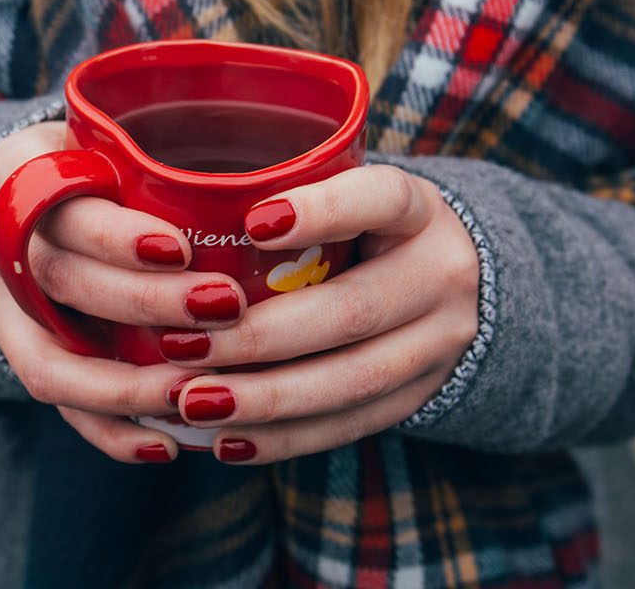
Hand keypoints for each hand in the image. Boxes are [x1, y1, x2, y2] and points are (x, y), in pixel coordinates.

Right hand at [0, 121, 249, 463]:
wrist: (10, 197)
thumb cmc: (90, 162)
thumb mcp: (105, 138)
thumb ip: (156, 158)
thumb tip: (272, 190)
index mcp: (18, 167)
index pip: (62, 203)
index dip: (117, 236)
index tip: (182, 249)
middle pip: (61, 280)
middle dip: (144, 304)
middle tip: (224, 309)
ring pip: (49, 358)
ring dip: (128, 385)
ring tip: (198, 394)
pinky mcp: (5, 348)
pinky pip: (53, 401)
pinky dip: (109, 428)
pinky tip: (165, 444)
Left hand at [164, 164, 481, 462]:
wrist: (457, 284)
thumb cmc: (367, 228)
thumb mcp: (350, 194)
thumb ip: (291, 197)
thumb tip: (178, 212)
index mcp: (419, 211)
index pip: (381, 199)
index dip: (322, 212)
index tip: (252, 223)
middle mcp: (441, 275)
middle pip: (353, 311)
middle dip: (260, 337)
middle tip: (181, 346)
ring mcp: (440, 344)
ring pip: (353, 381)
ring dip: (265, 399)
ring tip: (194, 402)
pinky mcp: (421, 396)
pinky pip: (350, 424)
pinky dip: (285, 437)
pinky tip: (227, 440)